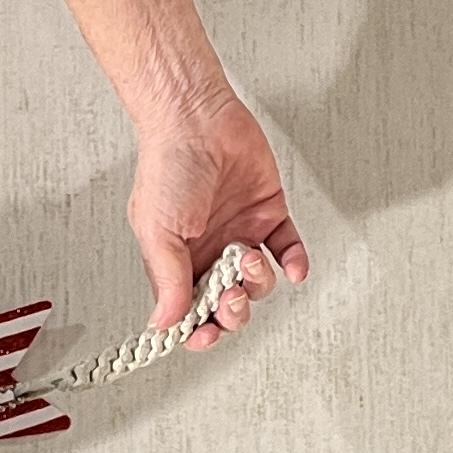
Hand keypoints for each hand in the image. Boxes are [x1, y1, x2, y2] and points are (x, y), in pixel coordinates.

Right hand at [129, 87, 314, 343]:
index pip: (190, 311)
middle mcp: (209, 251)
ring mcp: (240, 233)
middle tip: (230, 294)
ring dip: (259, 280)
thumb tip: (165, 325)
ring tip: (247, 256)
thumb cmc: (168, 166)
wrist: (197, 118)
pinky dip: (295, 262)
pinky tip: (292, 268)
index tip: (206, 334)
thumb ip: (167, 279)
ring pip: (259, 282)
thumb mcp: (158, 231)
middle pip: (228, 305)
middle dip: (233, 310)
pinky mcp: (268, 213)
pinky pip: (288, 248)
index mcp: (177, 260)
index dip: (200, 329)